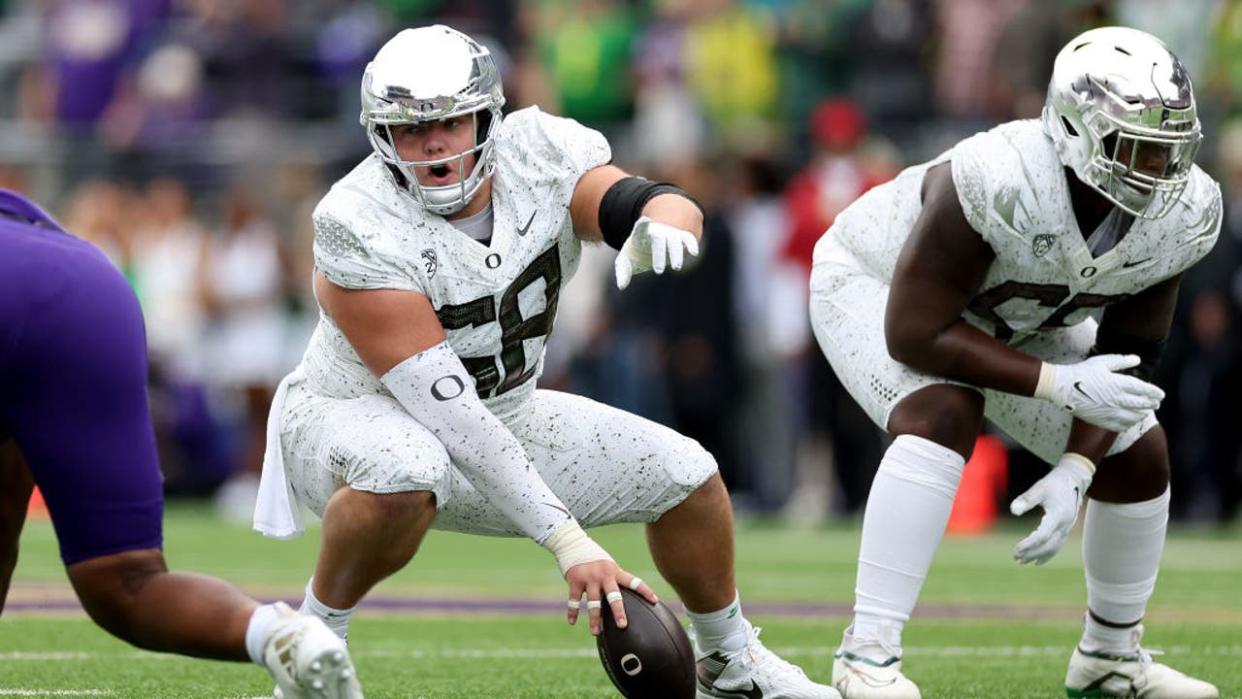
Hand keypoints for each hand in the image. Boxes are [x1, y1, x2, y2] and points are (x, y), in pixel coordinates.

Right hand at [565, 561, 658, 635]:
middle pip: (613, 595)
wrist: (574, 544)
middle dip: (618, 611)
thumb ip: (616, 580)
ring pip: (593, 602)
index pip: (634, 582)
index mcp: (616, 571)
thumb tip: (626, 599)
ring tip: (596, 632)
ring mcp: (589, 577)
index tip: (655, 601)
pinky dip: (573, 611)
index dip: (645, 591)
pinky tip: (572, 621)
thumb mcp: (609, 567)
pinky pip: (575, 599)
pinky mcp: (575, 580)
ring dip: (594, 618)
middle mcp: (604, 574)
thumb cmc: (596, 560)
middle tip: (622, 625)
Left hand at [614, 217, 699, 289]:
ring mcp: (670, 232)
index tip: (645, 221)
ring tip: (676, 267)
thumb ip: (623, 270)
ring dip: (676, 253)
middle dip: (659, 253)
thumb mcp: (626, 258)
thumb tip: (621, 286)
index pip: (641, 227)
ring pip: (675, 239)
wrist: (652, 235)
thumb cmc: (637, 249)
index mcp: (641, 233)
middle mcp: (657, 230)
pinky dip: (691, 244)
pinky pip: (687, 238)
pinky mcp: (681, 236)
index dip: (643, 224)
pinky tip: (694, 253)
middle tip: (658, 271)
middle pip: (659, 238)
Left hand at [1010, 453, 1093, 564]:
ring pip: (1053, 548)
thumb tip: (1013, 511)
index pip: (1042, 536)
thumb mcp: (1039, 488)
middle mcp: (1064, 525)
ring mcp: (1067, 528)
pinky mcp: (1066, 528)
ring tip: (1023, 562)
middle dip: (1032, 553)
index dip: (1029, 545)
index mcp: (1058, 516)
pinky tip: (1038, 561)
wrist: (1073, 480)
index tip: (1016, 550)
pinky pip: (1057, 545)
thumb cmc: (1054, 483)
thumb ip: (1026, 499)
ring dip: (1038, 556)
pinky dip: (1047, 554)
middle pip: (1048, 545)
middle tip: (1016, 558)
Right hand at [1036, 355, 1163, 432]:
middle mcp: (1117, 399)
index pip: (1143, 389)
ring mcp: (1110, 411)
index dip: (1154, 392)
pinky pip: (1120, 425)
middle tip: (1156, 403)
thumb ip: (1121, 361)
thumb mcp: (1102, 361)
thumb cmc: (1081, 372)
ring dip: (1142, 415)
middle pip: (1140, 404)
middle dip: (1151, 404)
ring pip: (1133, 417)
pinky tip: (1130, 422)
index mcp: (1118, 383)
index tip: (1161, 394)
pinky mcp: (1101, 420)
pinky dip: (1128, 424)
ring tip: (1145, 413)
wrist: (1062, 387)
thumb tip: (1137, 359)